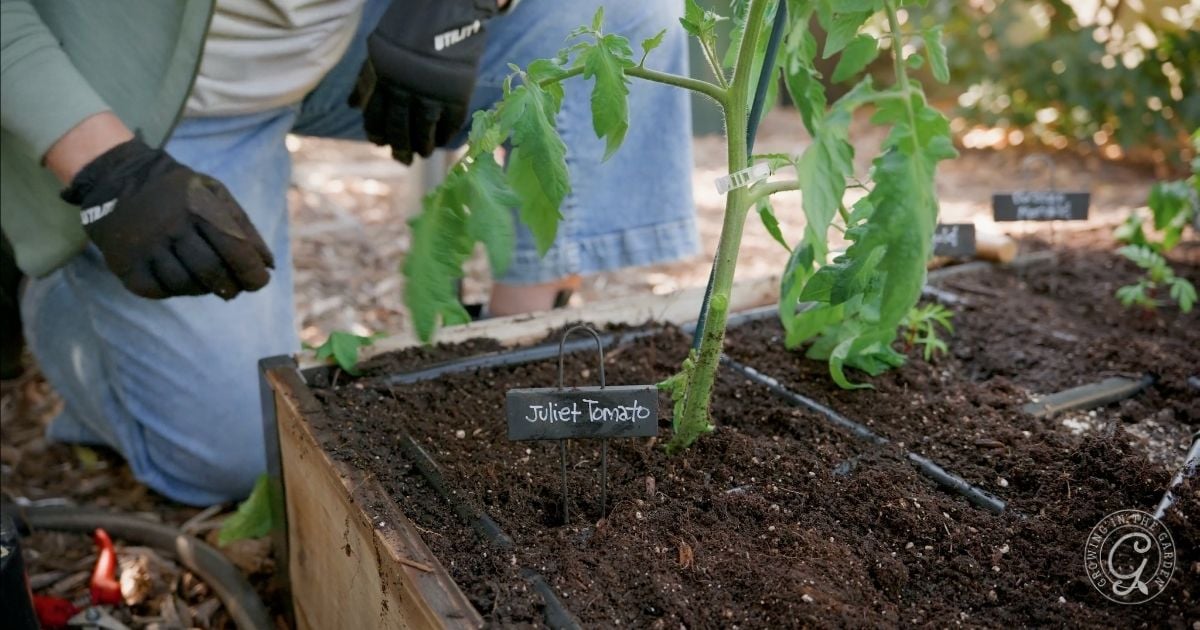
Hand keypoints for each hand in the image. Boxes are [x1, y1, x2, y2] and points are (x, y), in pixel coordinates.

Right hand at [60, 138, 274, 299]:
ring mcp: (145, 246)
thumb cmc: (178, 192)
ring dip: (203, 290)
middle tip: (234, 289)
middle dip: (231, 287)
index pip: (235, 250)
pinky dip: (174, 291)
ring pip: (184, 285)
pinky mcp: (124, 263)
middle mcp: (170, 226)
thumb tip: (269, 265)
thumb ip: (243, 227)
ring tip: (207, 281)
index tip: (258, 282)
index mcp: (198, 207)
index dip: (252, 273)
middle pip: (211, 272)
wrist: (117, 177)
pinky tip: (178, 279)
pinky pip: (157, 291)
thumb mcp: (214, 194)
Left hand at [349, 0, 498, 163]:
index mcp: (383, 78)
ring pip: (424, 131)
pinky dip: (445, 135)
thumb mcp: (379, 49)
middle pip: (400, 129)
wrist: (445, 9)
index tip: (381, 143)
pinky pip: (450, 123)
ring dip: (423, 145)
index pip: (376, 116)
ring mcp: (431, 93)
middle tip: (404, 159)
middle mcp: (404, 90)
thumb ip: (367, 78)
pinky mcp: (456, 94)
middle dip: (401, 147)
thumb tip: (352, 106)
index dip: (378, 133)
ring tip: (424, 153)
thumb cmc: (409, 28)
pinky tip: (443, 140)